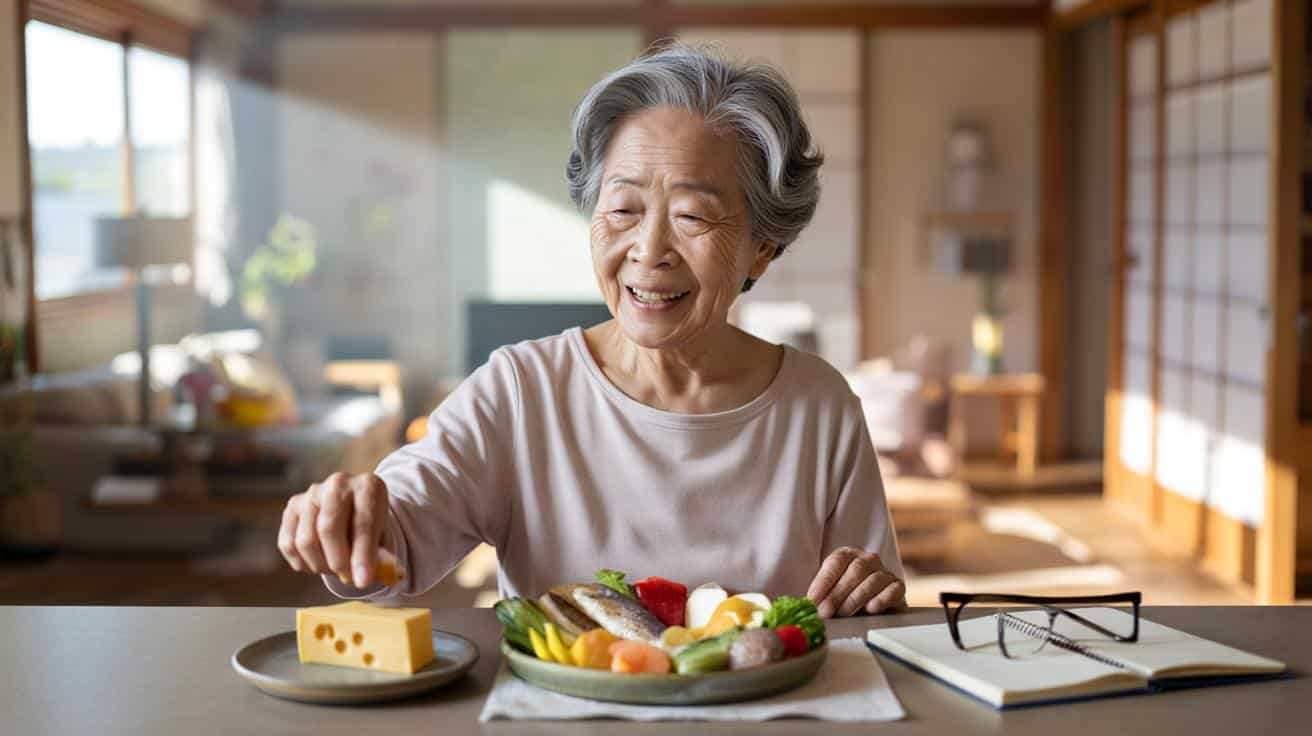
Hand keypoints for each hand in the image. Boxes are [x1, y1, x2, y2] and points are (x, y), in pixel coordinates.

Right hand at [278, 472, 390, 587]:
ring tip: (336, 569)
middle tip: (348, 579)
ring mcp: (311, 493)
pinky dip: (303, 563)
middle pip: (328, 529)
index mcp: (368, 486)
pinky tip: (319, 563)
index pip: (363, 523)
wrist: (354, 507)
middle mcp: (338, 484)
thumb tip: (373, 578)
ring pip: (306, 540)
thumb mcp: (385, 537)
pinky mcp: (292, 506)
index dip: (362, 556)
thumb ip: (382, 557)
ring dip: (321, 565)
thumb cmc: (372, 525)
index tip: (363, 582)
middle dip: (338, 562)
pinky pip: (288, 544)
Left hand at [806, 546, 905, 617]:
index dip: (823, 581)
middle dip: (837, 593)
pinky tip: (871, 609)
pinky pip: (892, 590)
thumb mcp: (830, 592)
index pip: (835, 562)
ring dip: (855, 598)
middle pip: (854, 571)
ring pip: (872, 580)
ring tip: (843, 614)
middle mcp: (867, 560)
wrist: (873, 605)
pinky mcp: (898, 587)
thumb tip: (807, 606)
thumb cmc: (846, 597)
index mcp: (847, 555)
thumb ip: (819, 596)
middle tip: (826, 611)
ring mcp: (884, 572)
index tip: (812, 599)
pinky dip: (882, 599)